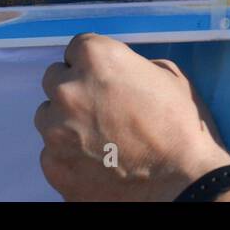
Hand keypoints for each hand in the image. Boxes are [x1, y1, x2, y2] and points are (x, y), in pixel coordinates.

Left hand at [35, 33, 229, 200]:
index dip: (92, 62)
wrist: (181, 182)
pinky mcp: (53, 166)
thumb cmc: (180, 127)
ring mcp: (56, 130)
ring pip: (47, 116)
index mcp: (97, 58)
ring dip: (65, 121)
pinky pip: (51, 152)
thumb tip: (116, 73)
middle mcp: (68, 89)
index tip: (103, 76)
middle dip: (74, 88)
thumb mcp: (166, 76)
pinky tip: (96, 161)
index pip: (76, 47)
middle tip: (100, 107)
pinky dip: (68, 154)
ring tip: (97, 137)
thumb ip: (131, 66)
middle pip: (55, 79)